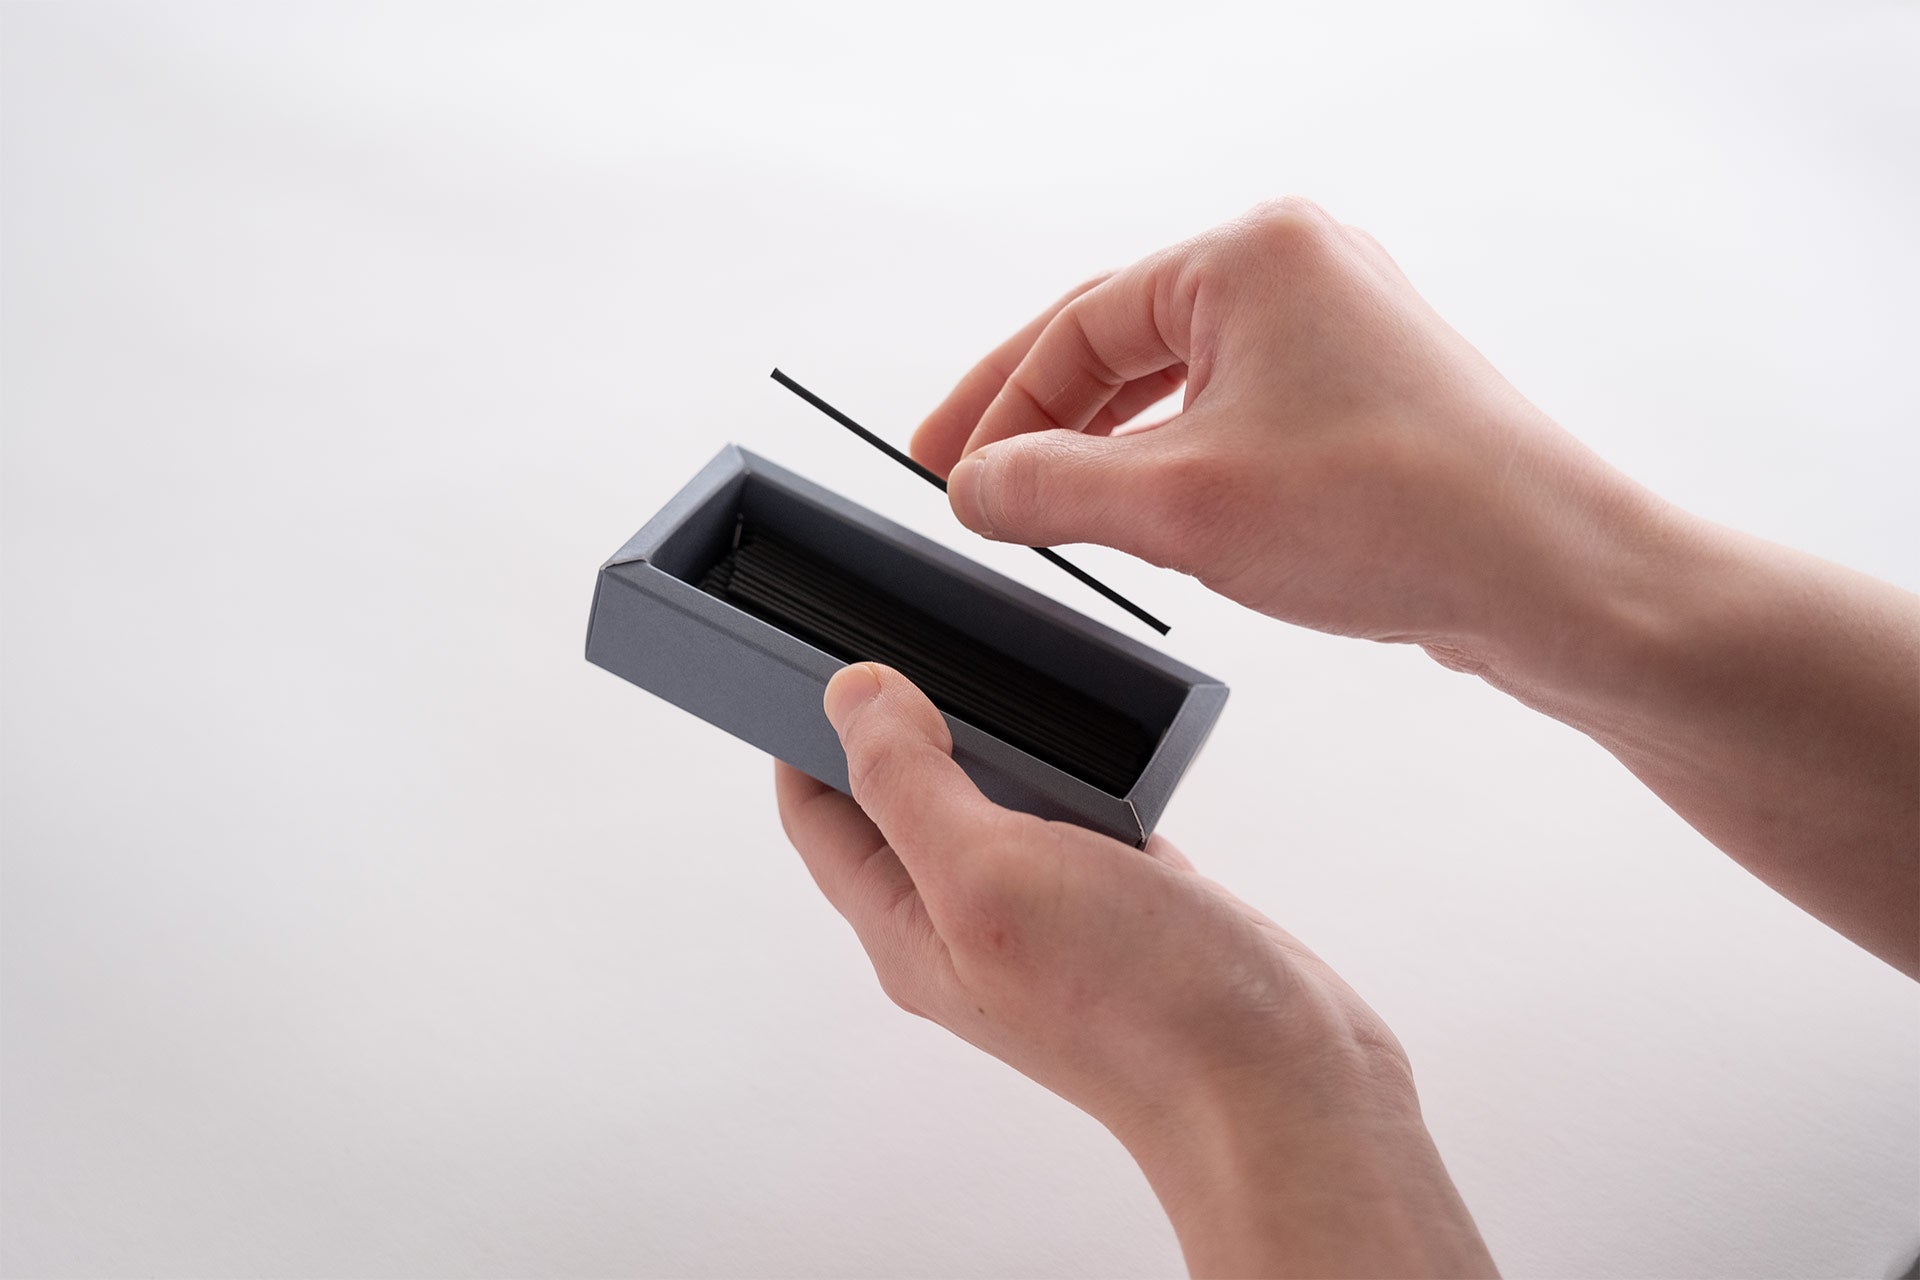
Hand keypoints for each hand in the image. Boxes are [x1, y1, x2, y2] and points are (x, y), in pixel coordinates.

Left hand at [776, 661, 1495, 1277]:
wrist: (1279, 1085)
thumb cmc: (1134, 1006)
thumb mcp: (991, 872)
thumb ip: (909, 783)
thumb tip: (853, 697)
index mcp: (908, 926)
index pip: (817, 813)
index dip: (802, 729)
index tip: (818, 648)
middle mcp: (969, 920)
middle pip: (900, 800)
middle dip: (899, 718)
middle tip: (919, 635)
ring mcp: (1049, 912)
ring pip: (995, 799)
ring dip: (996, 736)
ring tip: (1004, 670)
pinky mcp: (1123, 900)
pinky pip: (1076, 813)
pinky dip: (1079, 767)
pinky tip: (1099, 737)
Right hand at [911, 197, 1919, 975]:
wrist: (1555, 581)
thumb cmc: (1403, 515)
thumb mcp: (1181, 505)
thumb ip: (1051, 488)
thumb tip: (972, 490)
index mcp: (1254, 256)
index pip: (1078, 322)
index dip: (995, 401)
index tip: (940, 466)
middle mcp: (1301, 273)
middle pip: (1123, 341)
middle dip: (1041, 420)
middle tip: (968, 482)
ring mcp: (1339, 334)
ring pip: (1177, 383)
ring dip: (1103, 447)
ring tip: (1039, 506)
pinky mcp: (1365, 399)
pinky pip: (1232, 416)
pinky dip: (1172, 463)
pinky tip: (1141, 514)